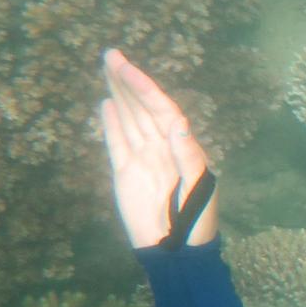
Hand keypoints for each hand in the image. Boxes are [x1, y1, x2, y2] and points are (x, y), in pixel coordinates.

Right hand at [100, 48, 217, 247]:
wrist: (175, 251)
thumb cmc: (195, 222)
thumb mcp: (199, 190)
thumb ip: (188, 157)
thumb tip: (179, 124)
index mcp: (182, 147)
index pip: (162, 109)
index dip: (145, 88)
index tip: (127, 68)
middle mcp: (161, 147)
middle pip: (143, 108)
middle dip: (128, 81)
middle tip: (111, 55)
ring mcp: (143, 158)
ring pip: (129, 119)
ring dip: (119, 94)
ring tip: (107, 68)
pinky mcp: (125, 173)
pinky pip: (116, 143)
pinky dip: (111, 124)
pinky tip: (106, 103)